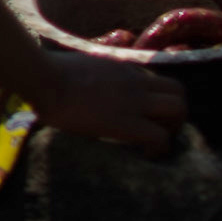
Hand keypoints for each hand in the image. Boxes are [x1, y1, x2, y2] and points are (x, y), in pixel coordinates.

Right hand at [36, 47, 186, 154]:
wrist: (43, 79)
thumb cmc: (46, 72)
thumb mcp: (75, 65)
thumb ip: (88, 71)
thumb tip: (73, 78)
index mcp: (120, 67)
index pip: (155, 80)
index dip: (155, 98)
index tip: (144, 113)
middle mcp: (135, 81)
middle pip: (178, 91)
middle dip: (176, 112)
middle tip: (160, 128)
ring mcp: (134, 101)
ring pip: (179, 110)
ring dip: (173, 128)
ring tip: (155, 143)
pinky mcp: (128, 123)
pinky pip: (160, 137)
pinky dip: (159, 149)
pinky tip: (146, 155)